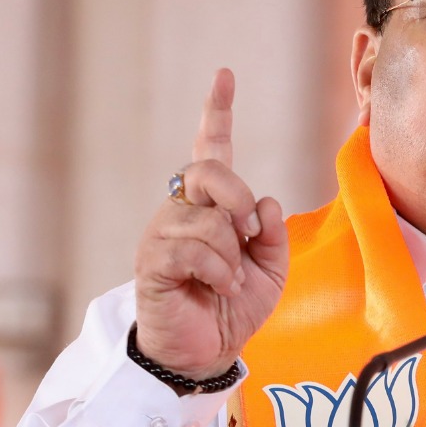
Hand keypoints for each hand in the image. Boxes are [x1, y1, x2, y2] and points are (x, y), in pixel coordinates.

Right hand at [133, 68, 288, 380]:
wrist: (207, 351)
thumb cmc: (235, 305)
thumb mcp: (271, 268)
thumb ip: (273, 233)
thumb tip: (265, 203)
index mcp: (212, 205)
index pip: (212, 149)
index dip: (217, 112)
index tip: (224, 76)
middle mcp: (182, 209)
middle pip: (208, 172)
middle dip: (237, 197)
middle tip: (248, 234)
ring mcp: (163, 232)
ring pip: (209, 220)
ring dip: (232, 256)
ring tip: (228, 282)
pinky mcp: (152, 260)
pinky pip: (193, 249)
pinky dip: (218, 271)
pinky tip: (217, 287)